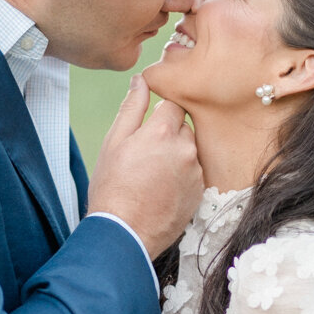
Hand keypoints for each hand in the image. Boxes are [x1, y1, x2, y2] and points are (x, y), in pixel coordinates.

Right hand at [86, 76, 202, 258]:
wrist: (125, 233)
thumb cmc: (113, 187)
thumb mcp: (114, 142)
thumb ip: (131, 107)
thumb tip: (141, 80)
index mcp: (163, 131)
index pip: (173, 104)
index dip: (158, 114)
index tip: (147, 128)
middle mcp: (186, 148)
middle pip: (183, 127)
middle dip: (167, 135)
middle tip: (145, 155)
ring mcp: (196, 171)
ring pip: (189, 151)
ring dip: (176, 156)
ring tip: (152, 175)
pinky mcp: (200, 192)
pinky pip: (194, 173)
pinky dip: (182, 176)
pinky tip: (162, 189)